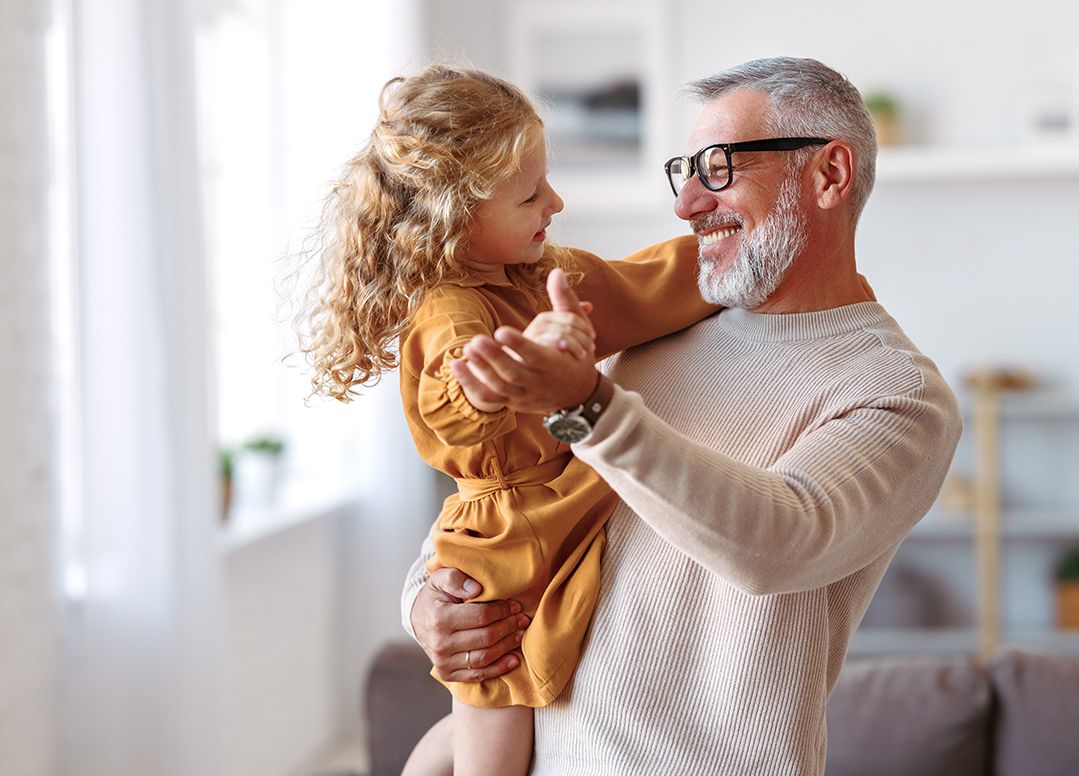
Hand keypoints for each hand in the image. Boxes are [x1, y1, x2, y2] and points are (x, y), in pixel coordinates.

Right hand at [410, 567, 529, 682]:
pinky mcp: (447, 673)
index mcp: (439, 619)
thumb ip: (456, 578)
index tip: (515, 605)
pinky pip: (477, 674)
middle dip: (508, 628)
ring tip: (519, 635)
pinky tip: (513, 660)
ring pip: (484, 658)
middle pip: (485, 638)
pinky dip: (498, 669)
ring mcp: (442, 661)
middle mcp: (440, 644)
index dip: (502, 611)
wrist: (418, 619)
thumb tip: (476, 589)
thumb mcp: (440, 578)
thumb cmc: (435, 596)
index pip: (481, 616)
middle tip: (522, 619)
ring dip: (506, 647)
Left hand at [450, 269, 598, 412]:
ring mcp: (524, 395)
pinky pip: (489, 398)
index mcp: (556, 364)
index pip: (536, 357)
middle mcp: (539, 383)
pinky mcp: (512, 402)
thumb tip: (557, 271)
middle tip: (475, 340)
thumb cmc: (577, 356)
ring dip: (481, 370)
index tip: (500, 331)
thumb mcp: (579, 329)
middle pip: (513, 374)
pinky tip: (456, 365)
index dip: (519, 345)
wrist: (577, 394)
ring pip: (500, 388)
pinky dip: (471, 385)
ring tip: (467, 348)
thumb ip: (565, 300)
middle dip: (494, 358)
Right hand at [522, 310, 594, 360]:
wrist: (535, 378)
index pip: (570, 317)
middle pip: (566, 326)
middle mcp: (537, 326)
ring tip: (582, 355)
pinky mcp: (528, 353)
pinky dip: (563, 351)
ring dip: (575, 346)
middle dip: (582, 337)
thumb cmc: (553, 354)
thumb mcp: (566, 336)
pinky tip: (568, 358)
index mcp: (545, 319)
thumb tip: (589, 306)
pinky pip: (549, 348)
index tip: (592, 336)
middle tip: (591, 348)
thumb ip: (575, 320)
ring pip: (560, 336)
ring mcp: (531, 339)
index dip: (584, 326)